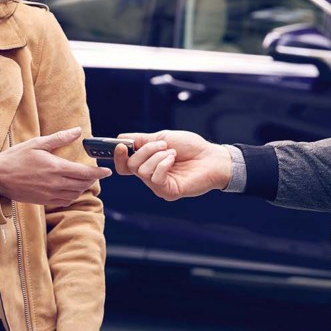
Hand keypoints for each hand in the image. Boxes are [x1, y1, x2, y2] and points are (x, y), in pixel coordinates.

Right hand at [0, 128, 108, 205]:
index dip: (99, 173)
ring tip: (84, 179)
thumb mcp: (38, 143)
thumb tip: (78, 131)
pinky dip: (72, 195)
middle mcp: (55, 184)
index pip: (85, 173)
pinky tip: (71, 188)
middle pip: (82, 184)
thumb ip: (60, 138)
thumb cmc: (16, 157)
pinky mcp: (44, 200)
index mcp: (56, 168)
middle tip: (96, 173)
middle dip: (92, 179)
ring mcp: (50, 194)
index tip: (107, 171)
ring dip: (83, 187)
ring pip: (75, 194)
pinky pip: (65, 201)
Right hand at [113, 130, 232, 201]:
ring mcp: (158, 186)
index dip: (118, 156)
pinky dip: (163, 164)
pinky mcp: (168, 192)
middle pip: (130, 166)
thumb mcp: (163, 137)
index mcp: (148, 163)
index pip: (124, 165)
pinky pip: (154, 178)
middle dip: (145, 150)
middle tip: (163, 144)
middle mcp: (150, 176)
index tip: (121, 145)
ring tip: (172, 153)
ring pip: (141, 171)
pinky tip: (173, 159)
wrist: (212, 157)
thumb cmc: (191, 147)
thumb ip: (142, 140)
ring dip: (157, 156)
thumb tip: (120, 139)